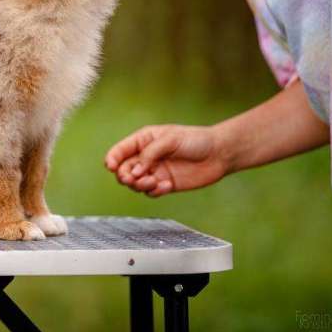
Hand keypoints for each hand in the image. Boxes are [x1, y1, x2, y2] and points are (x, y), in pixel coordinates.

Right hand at [104, 124, 232, 196]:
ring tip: (153, 181)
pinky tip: (166, 186)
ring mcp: (155, 172)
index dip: (111, 159)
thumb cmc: (195, 140)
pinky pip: (151, 192)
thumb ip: (150, 154)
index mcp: (143, 141)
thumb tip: (136, 171)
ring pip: (135, 183)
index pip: (119, 151)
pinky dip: (154, 191)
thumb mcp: (170, 139)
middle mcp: (146, 157)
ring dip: (140, 185)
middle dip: (125, 176)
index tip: (111, 167)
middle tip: (133, 179)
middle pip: (123, 170)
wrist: (219, 153)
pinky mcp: (165, 185)